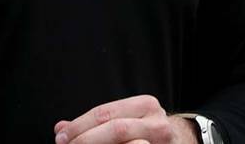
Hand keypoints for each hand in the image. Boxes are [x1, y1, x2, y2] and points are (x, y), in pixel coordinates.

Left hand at [53, 95, 197, 143]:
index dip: (79, 126)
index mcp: (144, 105)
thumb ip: (94, 122)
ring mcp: (163, 142)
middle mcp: (157, 122)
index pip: (105, 113)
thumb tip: (60, 128)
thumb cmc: (147, 129)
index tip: (61, 137)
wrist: (185, 141)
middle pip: (116, 130)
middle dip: (86, 140)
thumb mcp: (124, 118)